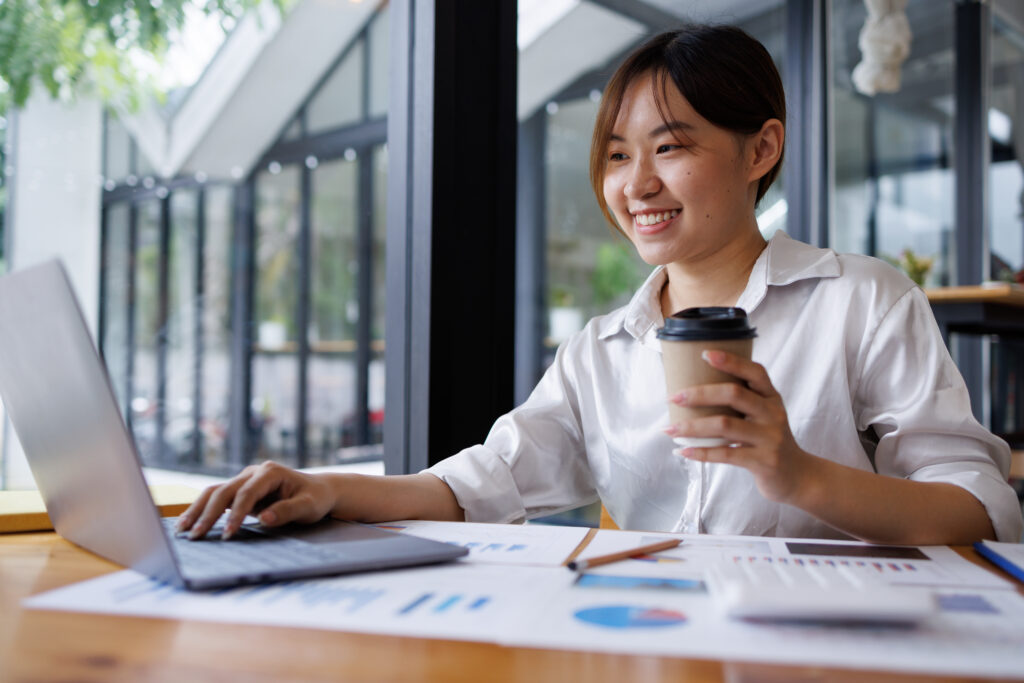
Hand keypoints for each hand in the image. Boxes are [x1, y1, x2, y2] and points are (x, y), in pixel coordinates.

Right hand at [175, 461, 336, 539]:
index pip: (247, 493)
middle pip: (223, 491)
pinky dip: (202, 510)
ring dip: (197, 510)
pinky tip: (188, 524)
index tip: (228, 534)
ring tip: (181, 530)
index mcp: (270, 472)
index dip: (236, 514)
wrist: (318, 491)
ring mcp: (244, 479)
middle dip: (208, 514)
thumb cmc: (315, 499)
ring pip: (214, 492)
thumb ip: (288, 511)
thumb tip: (264, 518)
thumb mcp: (309, 506)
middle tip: (196, 536)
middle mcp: (253, 472)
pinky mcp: (239, 490)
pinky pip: (217, 499)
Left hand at [664, 349, 814, 504]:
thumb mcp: (763, 416)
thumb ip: (741, 402)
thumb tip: (691, 391)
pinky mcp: (763, 461)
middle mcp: (773, 414)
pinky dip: (701, 452)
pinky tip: (682, 451)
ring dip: (692, 427)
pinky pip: (726, 454)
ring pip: (725, 425)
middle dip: (700, 394)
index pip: (755, 372)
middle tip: (673, 397)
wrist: (796, 475)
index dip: (731, 361)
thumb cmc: (768, 440)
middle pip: (735, 394)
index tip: (704, 354)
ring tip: (669, 429)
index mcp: (772, 397)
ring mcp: (770, 438)